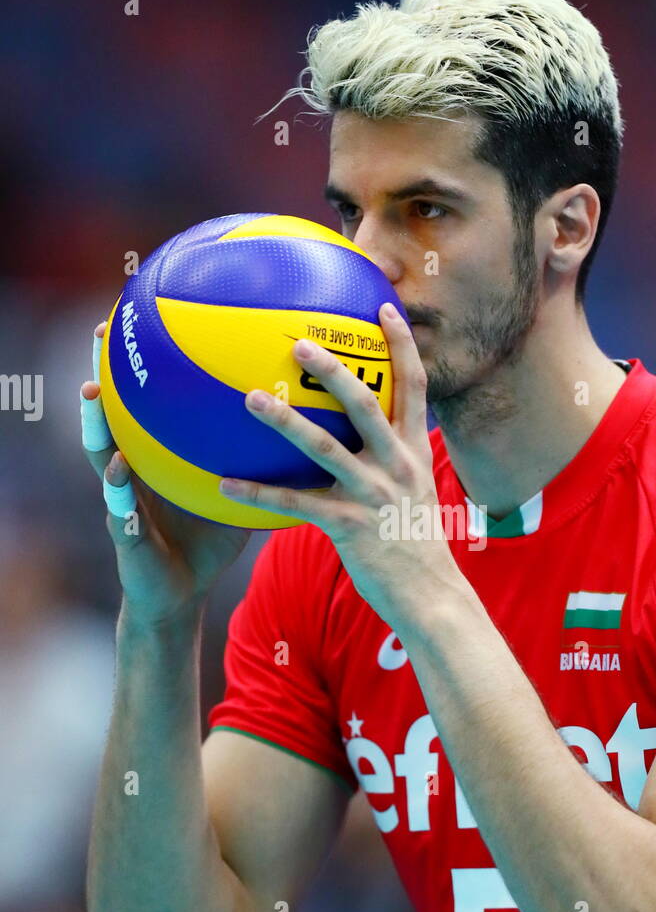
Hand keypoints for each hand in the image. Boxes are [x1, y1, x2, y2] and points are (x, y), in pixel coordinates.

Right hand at [81, 322, 250, 627]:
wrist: (179, 595)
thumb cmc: (207, 540)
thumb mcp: (237, 493)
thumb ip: (256, 460)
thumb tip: (308, 422)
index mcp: (161, 457)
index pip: (151, 403)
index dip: (146, 365)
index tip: (149, 316)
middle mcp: (135, 470)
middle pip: (117, 415)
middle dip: (109, 376)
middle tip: (105, 334)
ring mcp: (122, 499)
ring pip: (100, 453)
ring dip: (95, 425)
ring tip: (92, 395)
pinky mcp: (124, 535)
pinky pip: (117, 506)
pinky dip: (115, 487)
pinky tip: (117, 467)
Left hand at [218, 302, 464, 630]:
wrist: (433, 597)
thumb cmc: (417, 545)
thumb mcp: (416, 493)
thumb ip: (393, 462)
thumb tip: (366, 439)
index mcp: (413, 452)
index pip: (415, 386)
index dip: (401, 344)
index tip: (383, 307)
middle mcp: (397, 465)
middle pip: (366, 405)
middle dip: (335, 370)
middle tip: (299, 343)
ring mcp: (373, 496)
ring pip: (324, 449)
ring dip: (284, 421)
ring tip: (250, 398)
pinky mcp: (349, 528)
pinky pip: (296, 505)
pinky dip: (258, 495)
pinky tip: (224, 485)